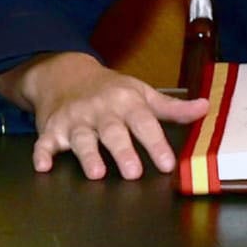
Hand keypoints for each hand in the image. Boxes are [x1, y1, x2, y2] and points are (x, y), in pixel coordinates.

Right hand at [0, 52, 209, 179]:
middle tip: (133, 172)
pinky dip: (41, 153)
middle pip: (113, 132)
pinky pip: (44, 142)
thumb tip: (205, 108)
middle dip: (123, 151)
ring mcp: (75, 119)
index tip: (166, 164)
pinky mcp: (52, 129)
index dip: (156, 144)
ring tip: (97, 173)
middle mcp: (101, 110)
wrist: (65, 73)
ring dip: (88, 155)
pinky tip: (43, 165)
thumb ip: (172, 107)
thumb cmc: (110, 89)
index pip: (145, 123)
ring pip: (82, 138)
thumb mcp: (142, 93)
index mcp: (127, 102)